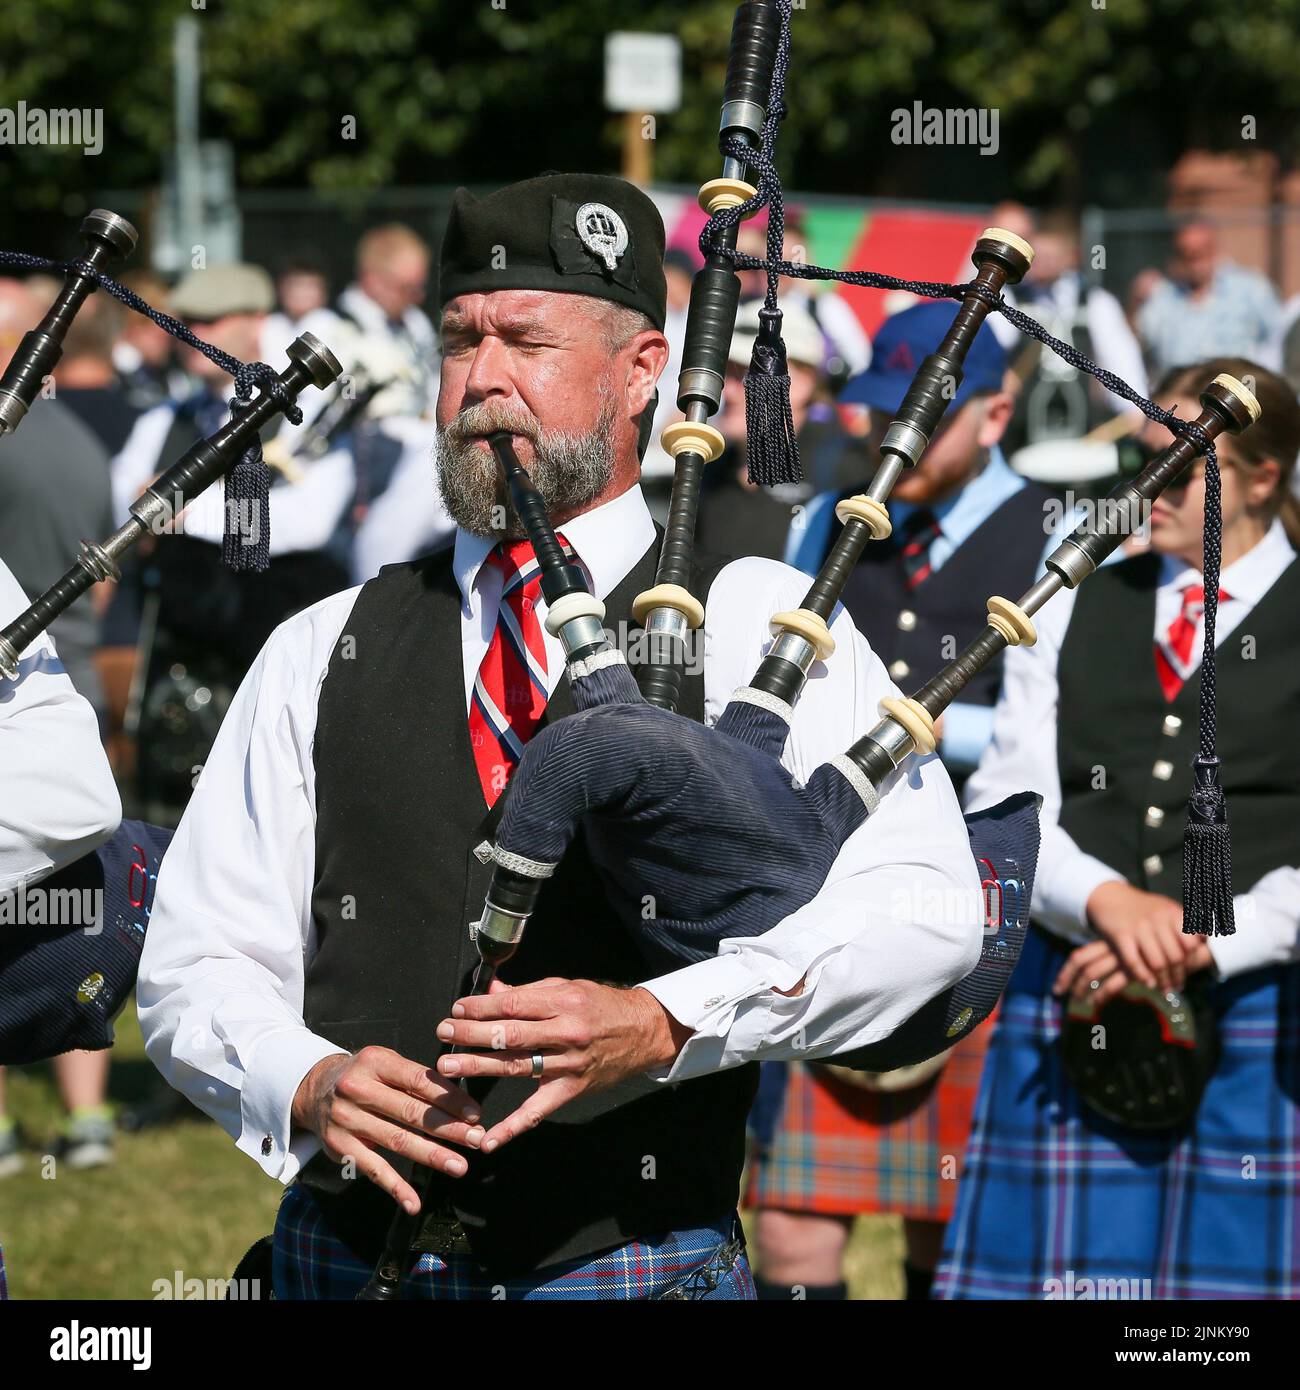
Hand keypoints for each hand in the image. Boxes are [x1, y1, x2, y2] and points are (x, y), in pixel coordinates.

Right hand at [291, 1047, 485, 1213]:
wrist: (315, 1089)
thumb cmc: (365, 1076)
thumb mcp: (386, 1063)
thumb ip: (416, 1078)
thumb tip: (460, 1102)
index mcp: (376, 1062)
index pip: (420, 1081)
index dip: (450, 1099)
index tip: (475, 1114)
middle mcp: (358, 1089)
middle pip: (411, 1111)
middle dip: (448, 1128)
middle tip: (476, 1140)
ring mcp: (347, 1120)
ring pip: (397, 1140)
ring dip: (431, 1155)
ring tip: (459, 1165)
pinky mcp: (340, 1148)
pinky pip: (374, 1169)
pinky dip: (396, 1187)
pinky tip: (414, 1202)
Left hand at [435, 977, 691, 1152]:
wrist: (644, 1031)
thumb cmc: (601, 1005)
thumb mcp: (567, 987)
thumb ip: (527, 991)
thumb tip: (489, 990)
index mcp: (563, 1001)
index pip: (514, 1005)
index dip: (482, 1008)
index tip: (457, 1009)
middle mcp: (565, 1032)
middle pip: (511, 1035)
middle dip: (473, 1034)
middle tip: (444, 1033)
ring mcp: (568, 1064)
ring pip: (517, 1067)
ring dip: (480, 1068)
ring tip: (449, 1068)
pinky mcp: (571, 1090)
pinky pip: (537, 1112)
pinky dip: (512, 1128)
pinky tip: (488, 1139)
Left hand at [1055, 928, 1213, 1005]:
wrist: (1186, 944)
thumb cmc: (1161, 949)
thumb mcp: (1138, 951)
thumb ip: (1123, 959)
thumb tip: (1104, 973)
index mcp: (1110, 942)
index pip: (1080, 955)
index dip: (1066, 972)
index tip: (1058, 987)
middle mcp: (1112, 948)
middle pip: (1081, 961)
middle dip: (1067, 979)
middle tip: (1059, 993)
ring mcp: (1122, 957)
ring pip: (1094, 973)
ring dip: (1084, 989)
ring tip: (1078, 1002)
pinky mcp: (1134, 968)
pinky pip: (1113, 983)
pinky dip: (1104, 994)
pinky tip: (1098, 1003)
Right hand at [1083, 880, 1189, 992]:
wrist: (1111, 896)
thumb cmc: (1143, 906)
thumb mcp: (1167, 908)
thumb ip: (1186, 922)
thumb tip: (1205, 939)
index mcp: (1172, 913)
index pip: (1191, 944)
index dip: (1192, 960)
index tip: (1191, 969)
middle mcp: (1158, 920)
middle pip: (1175, 957)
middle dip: (1178, 976)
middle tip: (1178, 986)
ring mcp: (1139, 928)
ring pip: (1157, 963)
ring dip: (1162, 980)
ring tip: (1165, 989)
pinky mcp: (1121, 935)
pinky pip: (1134, 962)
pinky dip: (1143, 976)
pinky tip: (1148, 983)